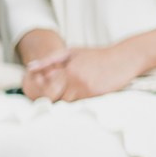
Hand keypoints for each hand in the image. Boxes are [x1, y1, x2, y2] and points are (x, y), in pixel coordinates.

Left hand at [20, 41, 139, 100]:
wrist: (125, 57)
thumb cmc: (96, 55)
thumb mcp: (72, 52)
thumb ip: (50, 60)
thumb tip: (30, 67)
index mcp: (67, 68)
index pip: (47, 88)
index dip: (44, 92)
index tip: (45, 93)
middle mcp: (75, 79)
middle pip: (55, 98)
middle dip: (54, 99)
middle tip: (55, 98)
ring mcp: (87, 88)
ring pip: (68, 103)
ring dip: (67, 101)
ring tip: (71, 94)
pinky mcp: (97, 95)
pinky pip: (81, 104)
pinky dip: (79, 102)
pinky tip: (82, 95)